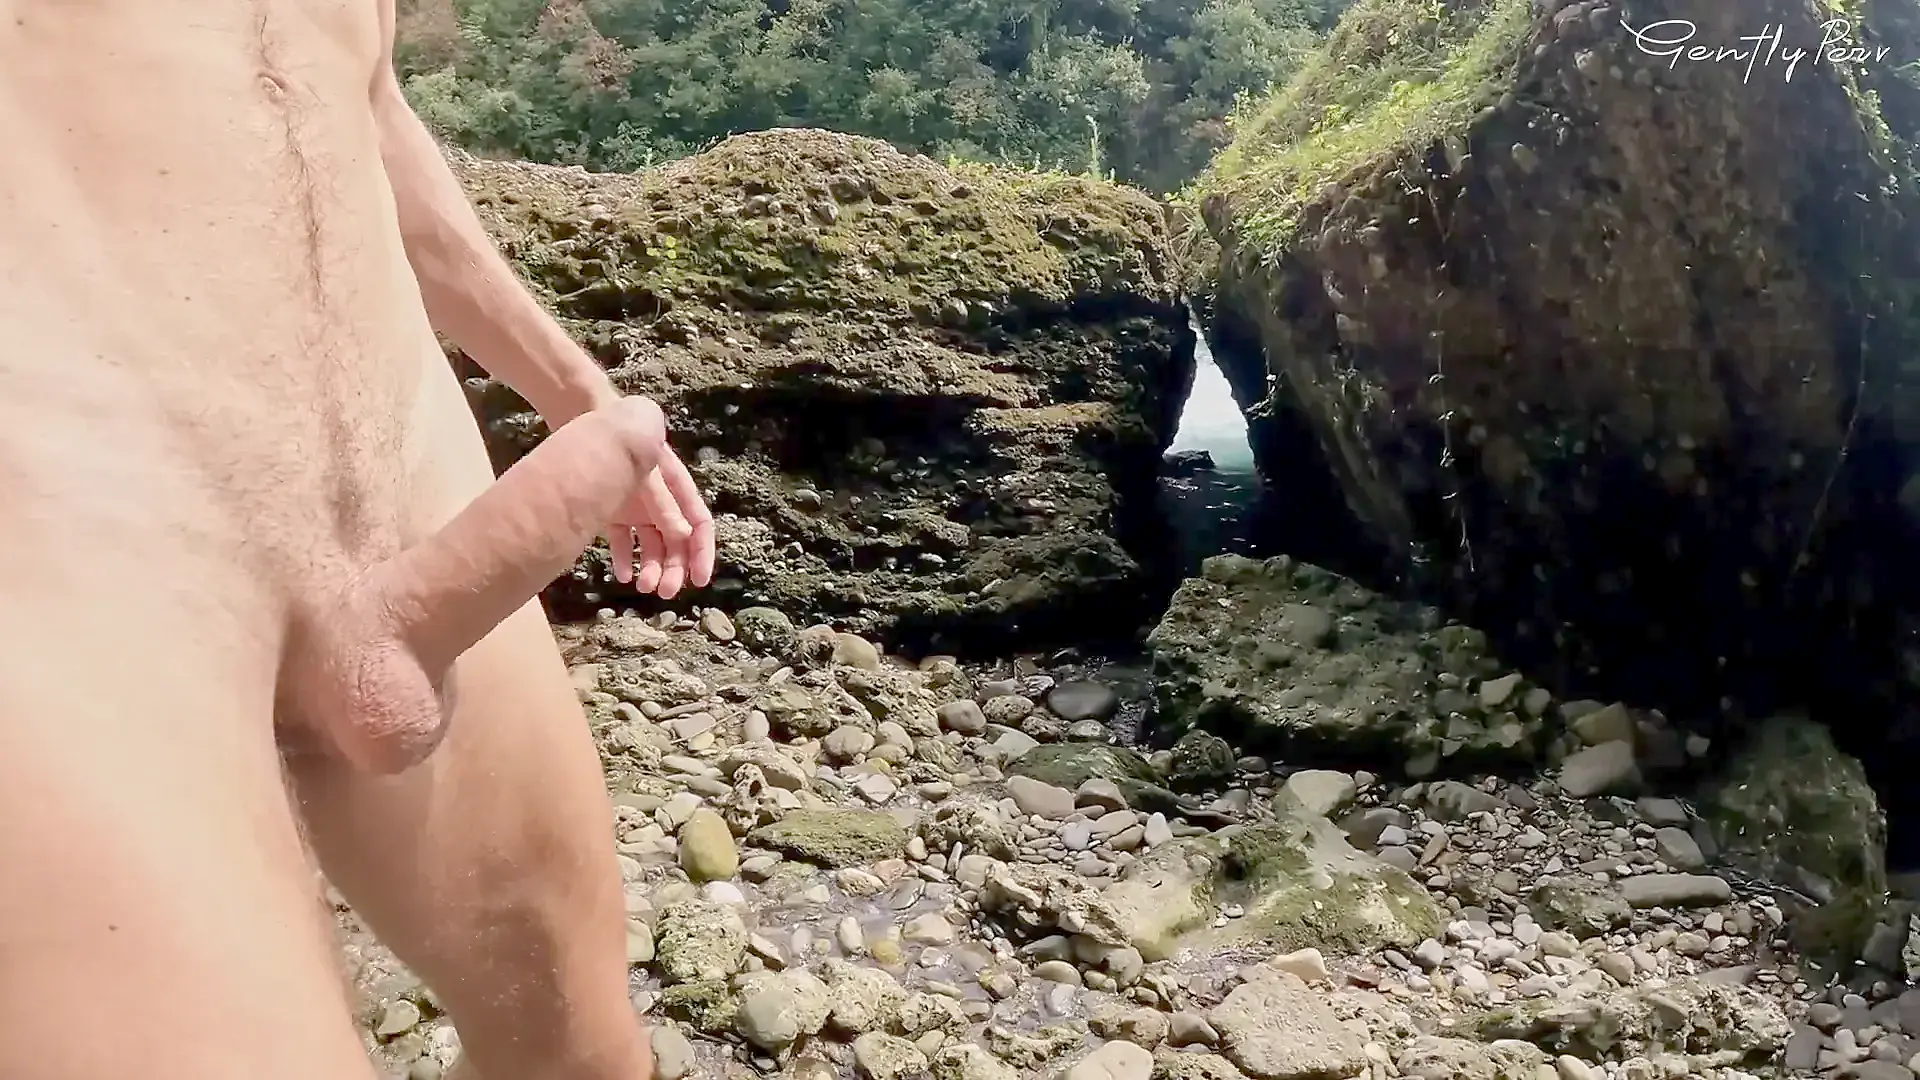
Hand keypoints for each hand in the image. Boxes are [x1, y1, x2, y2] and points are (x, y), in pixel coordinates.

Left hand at [603, 418, 714, 599]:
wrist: (584, 415)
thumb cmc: (621, 438)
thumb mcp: (647, 467)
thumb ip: (662, 500)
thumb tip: (682, 535)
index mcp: (678, 488)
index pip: (700, 524)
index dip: (702, 552)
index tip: (699, 580)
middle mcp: (662, 500)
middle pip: (677, 540)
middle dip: (675, 568)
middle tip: (667, 593)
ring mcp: (638, 505)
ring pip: (652, 544)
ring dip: (652, 567)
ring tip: (644, 588)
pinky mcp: (614, 509)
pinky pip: (625, 540)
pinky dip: (625, 558)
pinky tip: (620, 574)